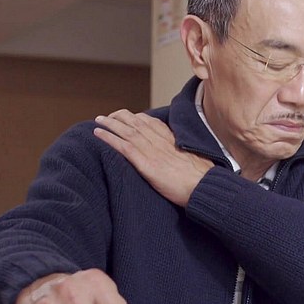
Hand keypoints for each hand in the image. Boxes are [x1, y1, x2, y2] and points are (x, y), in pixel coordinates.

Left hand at [93, 110, 212, 206]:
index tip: (128, 117)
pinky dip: (109, 138)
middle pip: (137, 123)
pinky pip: (124, 147)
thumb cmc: (203, 178)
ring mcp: (153, 152)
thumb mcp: (196, 160)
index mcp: (173, 140)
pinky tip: (98, 134)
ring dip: (110, 124)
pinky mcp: (146, 164)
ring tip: (98, 120)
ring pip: (127, 131)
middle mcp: (161, 141)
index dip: (137, 118)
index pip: (151, 122)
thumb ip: (184, 155)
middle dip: (121, 116)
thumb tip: (182, 159)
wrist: (205, 187)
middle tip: (108, 116)